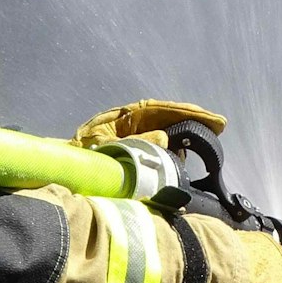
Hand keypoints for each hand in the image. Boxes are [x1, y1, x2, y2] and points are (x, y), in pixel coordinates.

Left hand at [72, 99, 225, 149]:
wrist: (62, 173)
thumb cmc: (79, 155)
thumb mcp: (105, 147)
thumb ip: (135, 144)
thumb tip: (166, 140)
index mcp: (124, 116)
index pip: (161, 109)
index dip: (186, 112)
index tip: (209, 118)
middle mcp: (132, 123)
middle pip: (168, 116)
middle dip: (193, 118)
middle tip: (219, 125)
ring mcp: (134, 137)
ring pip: (167, 131)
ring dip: (187, 133)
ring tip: (209, 136)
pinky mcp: (135, 153)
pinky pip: (159, 148)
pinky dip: (175, 150)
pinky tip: (186, 156)